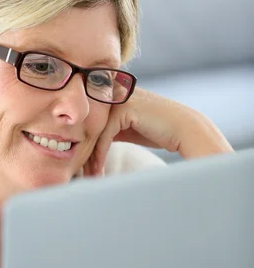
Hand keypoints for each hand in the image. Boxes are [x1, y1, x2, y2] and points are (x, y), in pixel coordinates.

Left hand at [84, 88, 232, 175]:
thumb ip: (111, 130)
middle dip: (85, 150)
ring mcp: (120, 98)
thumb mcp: (128, 129)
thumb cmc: (159, 132)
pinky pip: (105, 134)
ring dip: (91, 155)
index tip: (84, 165)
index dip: (86, 143)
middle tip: (82, 172)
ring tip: (90, 175)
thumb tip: (89, 145)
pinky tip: (100, 169)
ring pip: (95, 130)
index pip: (91, 121)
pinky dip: (100, 154)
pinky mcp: (125, 108)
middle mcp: (115, 92)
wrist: (185, 130)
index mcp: (114, 95)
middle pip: (90, 124)